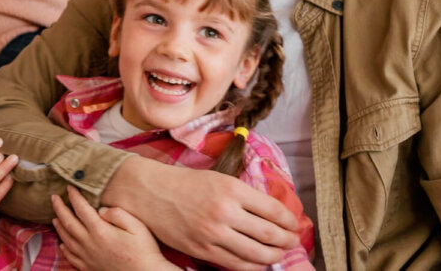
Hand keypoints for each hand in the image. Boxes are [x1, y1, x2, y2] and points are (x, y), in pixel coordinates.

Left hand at [52, 187, 178, 270]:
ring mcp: (88, 257)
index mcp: (100, 231)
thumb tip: (101, 210)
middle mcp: (90, 244)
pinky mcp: (90, 268)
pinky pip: (71, 257)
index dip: (74, 196)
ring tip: (54, 217)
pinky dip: (64, 249)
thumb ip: (117, 214)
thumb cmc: (144, 251)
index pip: (81, 209)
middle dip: (59, 208)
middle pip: (68, 223)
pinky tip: (62, 244)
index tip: (69, 187)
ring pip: (66, 239)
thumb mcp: (136, 226)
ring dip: (59, 227)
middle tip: (54, 197)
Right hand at [101, 156, 298, 270]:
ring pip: (257, 254)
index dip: (289, 221)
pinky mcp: (202, 249)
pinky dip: (252, 266)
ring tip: (278, 254)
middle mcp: (224, 211)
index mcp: (231, 189)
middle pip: (270, 235)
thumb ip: (243, 195)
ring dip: (274, 257)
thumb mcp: (217, 178)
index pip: (274, 210)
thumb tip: (271, 214)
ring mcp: (213, 233)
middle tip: (291, 242)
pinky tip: (257, 262)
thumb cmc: (183, 182)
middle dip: (287, 241)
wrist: (147, 191)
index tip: (293, 224)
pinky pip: (236, 264)